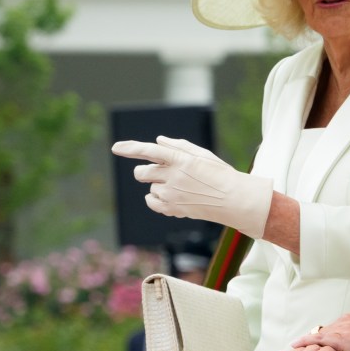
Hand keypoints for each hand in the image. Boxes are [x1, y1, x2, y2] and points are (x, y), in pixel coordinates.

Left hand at [112, 136, 273, 239]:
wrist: (233, 199)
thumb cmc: (220, 174)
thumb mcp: (202, 154)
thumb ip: (178, 146)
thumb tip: (158, 141)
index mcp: (180, 159)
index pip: (149, 150)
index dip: (130, 148)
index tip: (116, 148)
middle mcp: (172, 176)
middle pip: (142, 172)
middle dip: (145, 171)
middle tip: (160, 173)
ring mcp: (171, 194)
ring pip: (150, 188)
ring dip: (159, 186)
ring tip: (181, 188)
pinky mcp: (172, 209)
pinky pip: (152, 202)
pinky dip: (156, 199)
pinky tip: (172, 197)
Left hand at [280, 314, 349, 350]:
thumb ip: (349, 350)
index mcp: (348, 321)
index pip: (322, 334)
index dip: (307, 343)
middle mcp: (344, 321)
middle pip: (316, 337)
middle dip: (298, 349)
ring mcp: (345, 328)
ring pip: (316, 342)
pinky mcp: (347, 338)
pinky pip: (324, 347)